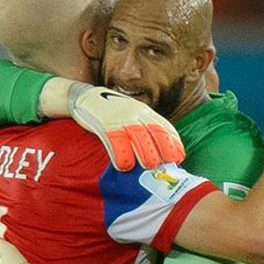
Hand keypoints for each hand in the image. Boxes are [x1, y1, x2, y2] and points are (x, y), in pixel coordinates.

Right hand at [68, 84, 184, 171]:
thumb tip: (157, 150)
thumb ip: (144, 126)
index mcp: (144, 111)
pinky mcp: (104, 123)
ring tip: (150, 166)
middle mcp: (135, 112)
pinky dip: (120, 154)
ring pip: (137, 135)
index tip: (179, 156)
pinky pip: (114, 139)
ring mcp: (120, 117)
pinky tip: (123, 166)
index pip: (164, 125)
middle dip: (164, 147)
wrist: (84, 97)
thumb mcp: (132, 113)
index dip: (174, 142)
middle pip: (154, 130)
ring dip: (145, 152)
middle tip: (170, 163)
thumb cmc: (111, 111)